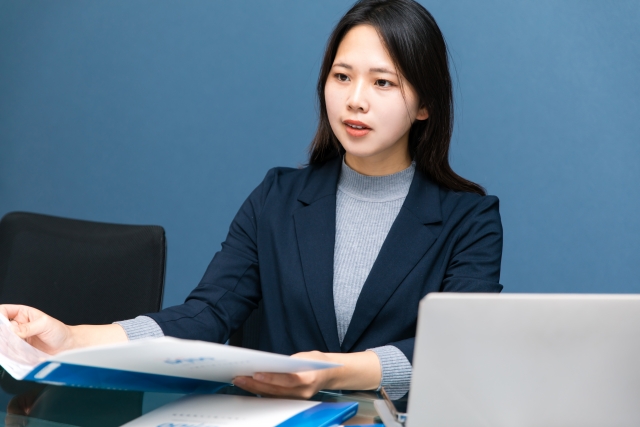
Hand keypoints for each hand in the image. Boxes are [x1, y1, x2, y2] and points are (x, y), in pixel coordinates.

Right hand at [0, 304, 127, 353]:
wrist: (67, 346)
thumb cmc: (59, 331)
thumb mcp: (45, 324)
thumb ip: (30, 327)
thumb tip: (14, 330)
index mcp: (23, 313)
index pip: (4, 311)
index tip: (1, 324)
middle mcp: (18, 325)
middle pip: (2, 327)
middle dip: (1, 332)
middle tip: (6, 337)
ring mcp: (17, 338)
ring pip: (4, 340)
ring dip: (4, 343)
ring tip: (11, 345)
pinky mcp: (19, 350)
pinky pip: (9, 350)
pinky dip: (8, 352)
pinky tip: (11, 353)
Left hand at [232, 351, 333, 398]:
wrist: (330, 374)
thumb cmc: (317, 363)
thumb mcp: (305, 356)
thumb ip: (288, 362)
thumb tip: (268, 364)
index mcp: (309, 378)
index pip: (288, 379)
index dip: (272, 378)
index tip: (256, 373)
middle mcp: (303, 392)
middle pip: (276, 390)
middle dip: (256, 384)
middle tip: (240, 377)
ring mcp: (298, 399)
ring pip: (272, 396)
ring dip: (255, 388)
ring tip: (240, 381)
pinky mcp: (293, 402)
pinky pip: (275, 398)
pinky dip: (262, 391)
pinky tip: (251, 386)